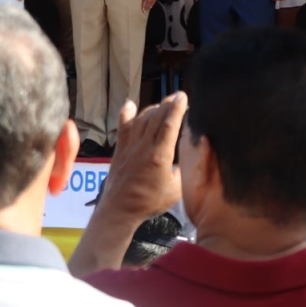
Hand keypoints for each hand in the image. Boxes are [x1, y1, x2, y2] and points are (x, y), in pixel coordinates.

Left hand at [104, 94, 185, 221]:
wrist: (119, 209)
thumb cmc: (149, 202)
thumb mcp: (175, 190)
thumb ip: (182, 171)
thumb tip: (186, 158)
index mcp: (159, 155)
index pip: (169, 125)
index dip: (176, 108)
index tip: (183, 96)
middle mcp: (144, 146)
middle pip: (156, 117)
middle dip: (167, 104)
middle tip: (176, 97)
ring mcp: (130, 146)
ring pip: (141, 120)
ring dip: (152, 108)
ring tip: (161, 104)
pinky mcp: (120, 150)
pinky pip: (123, 128)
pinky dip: (126, 114)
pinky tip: (130, 105)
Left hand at [140, 0, 163, 11]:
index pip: (145, 0)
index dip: (144, 5)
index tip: (143, 9)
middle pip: (149, 2)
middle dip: (147, 7)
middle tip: (145, 11)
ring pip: (153, 2)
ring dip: (150, 6)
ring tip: (148, 9)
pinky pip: (156, 0)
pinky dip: (154, 3)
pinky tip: (153, 4)